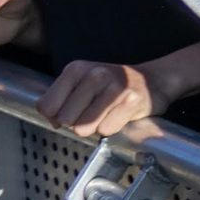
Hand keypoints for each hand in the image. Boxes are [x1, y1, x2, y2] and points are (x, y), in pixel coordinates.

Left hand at [37, 60, 164, 136]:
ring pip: (83, 128)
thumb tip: (53, 122)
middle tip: (91, 113)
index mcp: (76, 69)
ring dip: (94, 127)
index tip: (69, 112)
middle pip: (64, 119)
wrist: (153, 80)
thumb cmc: (112, 85)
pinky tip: (119, 115)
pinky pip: (106, 129)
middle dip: (76, 123)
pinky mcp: (131, 101)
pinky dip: (111, 128)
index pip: (46, 106)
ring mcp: (114, 87)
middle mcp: (95, 74)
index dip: (54, 116)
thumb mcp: (82, 83)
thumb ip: (61, 100)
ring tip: (105, 114)